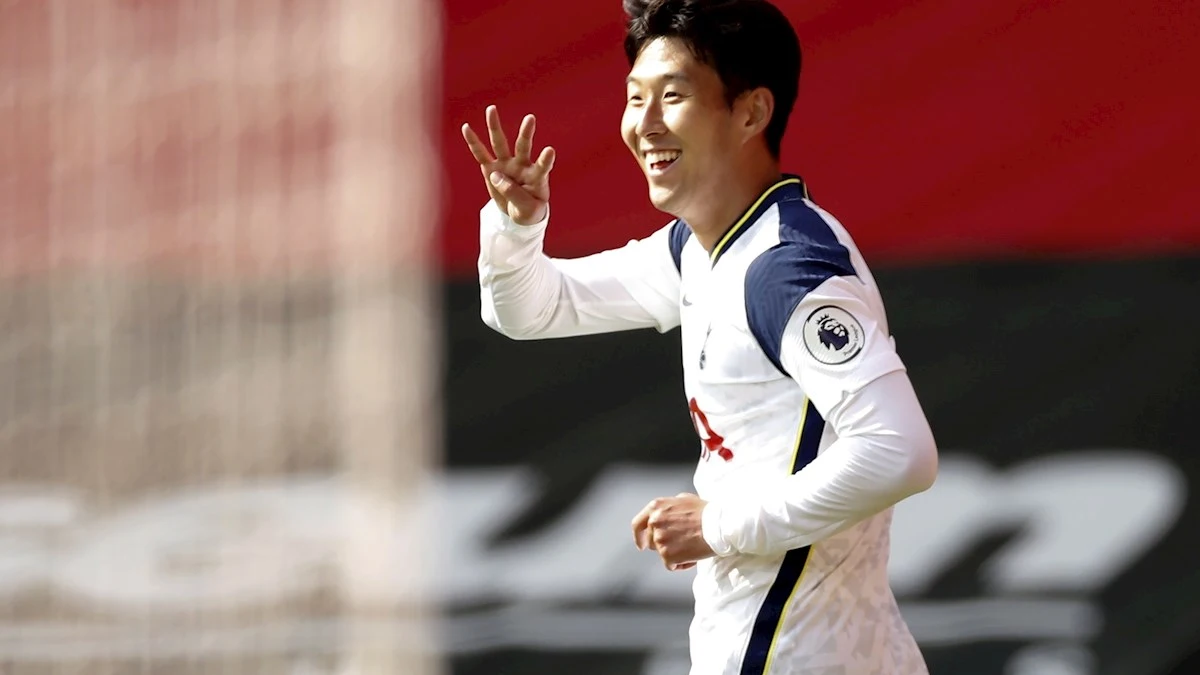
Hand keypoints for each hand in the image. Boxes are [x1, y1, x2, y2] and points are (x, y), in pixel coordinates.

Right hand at [462, 105, 556, 225]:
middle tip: (530, 118)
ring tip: (491, 109)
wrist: (518, 212)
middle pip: (523, 146)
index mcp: (536, 177)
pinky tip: (466, 128)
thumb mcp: (527, 210)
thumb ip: (514, 194)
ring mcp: (506, 165)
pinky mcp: (491, 168)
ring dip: (495, 127)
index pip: (543, 167)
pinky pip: (480, 153)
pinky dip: (473, 141)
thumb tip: (496, 176)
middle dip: (526, 133)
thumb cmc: (529, 210)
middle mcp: (522, 166)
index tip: (550, 151)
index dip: (545, 160)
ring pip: (500, 143)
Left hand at [631, 493, 715, 570]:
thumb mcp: (684, 499)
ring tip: (693, 546)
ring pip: (662, 554)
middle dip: (665, 544)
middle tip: (683, 543)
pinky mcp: (667, 555)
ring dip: (676, 554)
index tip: (641, 544)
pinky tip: (694, 556)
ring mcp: (659, 539)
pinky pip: (671, 565)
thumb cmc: (707, 512)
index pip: (637, 524)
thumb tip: (666, 514)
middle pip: (652, 541)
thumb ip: (669, 507)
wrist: (719, 525)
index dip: (639, 536)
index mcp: (656, 507)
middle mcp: (654, 522)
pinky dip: (682, 564)